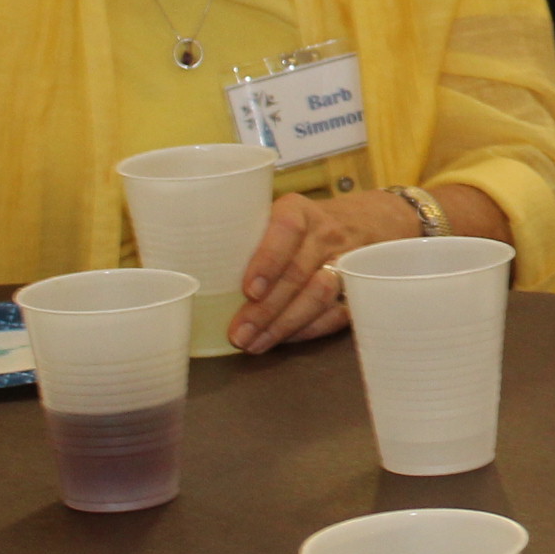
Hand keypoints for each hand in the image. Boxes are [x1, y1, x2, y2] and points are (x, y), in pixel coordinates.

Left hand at [230, 193, 386, 352]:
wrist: (361, 222)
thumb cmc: (295, 226)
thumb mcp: (271, 216)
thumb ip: (242, 238)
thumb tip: (193, 270)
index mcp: (298, 211)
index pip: (287, 231)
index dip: (269, 260)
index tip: (249, 290)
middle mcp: (324, 234)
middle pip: (299, 271)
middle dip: (267, 308)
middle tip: (239, 333)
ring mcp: (345, 261)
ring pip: (320, 294)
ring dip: (286, 324)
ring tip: (255, 343)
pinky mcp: (356, 287)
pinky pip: (337, 313)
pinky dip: (309, 330)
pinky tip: (283, 340)